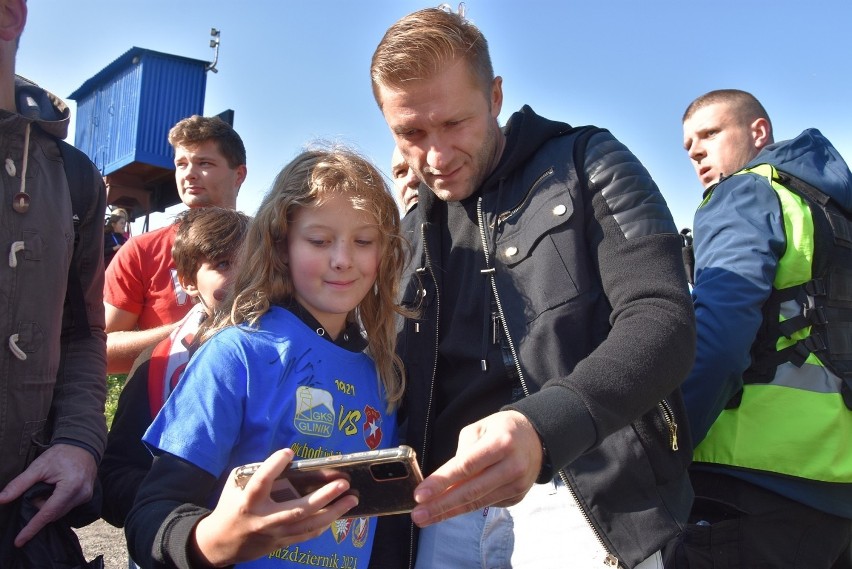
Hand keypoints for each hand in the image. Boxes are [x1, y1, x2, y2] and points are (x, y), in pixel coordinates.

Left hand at [0, 444, 96, 546]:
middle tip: (37, 490)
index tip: (19, 541)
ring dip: (49, 506)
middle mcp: (81, 495)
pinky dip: (57, 503)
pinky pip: (67, 507)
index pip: (47, 513)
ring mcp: (86, 497)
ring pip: (60, 512)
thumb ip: (19, 484)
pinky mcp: (87, 497)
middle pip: (53, 514)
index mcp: (70, 487)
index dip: (32, 528)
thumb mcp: (38, 466)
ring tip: (49, 487)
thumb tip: (0, 499)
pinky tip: (57, 490)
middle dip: (40, 508)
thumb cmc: (60, 454)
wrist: (83, 445)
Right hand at [192, 448, 358, 565]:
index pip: (262, 481)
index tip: (289, 452)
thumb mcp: (236, 485)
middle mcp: (264, 519)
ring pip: (308, 525)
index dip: (274, 465)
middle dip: (323, 496)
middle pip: (297, 509)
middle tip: (343, 483)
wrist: (220, 543)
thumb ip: (258, 472)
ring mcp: (275, 534)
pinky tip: (338, 513)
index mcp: (248, 501)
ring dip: (333, 512)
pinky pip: (307, 535)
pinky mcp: (281, 543)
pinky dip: (324, 524)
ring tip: (352, 499)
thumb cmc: (231, 507)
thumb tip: (288, 461)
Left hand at [410, 410, 542, 526]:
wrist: (537, 439)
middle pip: (471, 491)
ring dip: (449, 512)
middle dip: (441, 505)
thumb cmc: (502, 430)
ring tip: (426, 517)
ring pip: (478, 503)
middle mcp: (512, 467)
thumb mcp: (480, 427)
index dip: (442, 482)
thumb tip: (446, 479)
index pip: (466, 466)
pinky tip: (449, 508)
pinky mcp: (517, 497)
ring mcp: (517, 485)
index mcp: (501, 443)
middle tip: (418, 514)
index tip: (420, 494)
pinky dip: (466, 507)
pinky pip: (486, 504)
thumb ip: (462, 451)